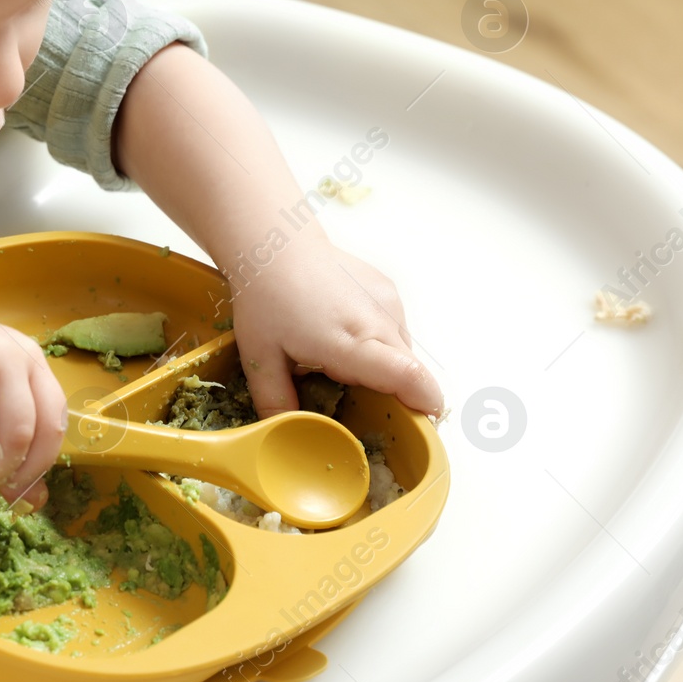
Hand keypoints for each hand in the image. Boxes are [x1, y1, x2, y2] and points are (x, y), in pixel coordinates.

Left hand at [228, 238, 443, 420]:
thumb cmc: (265, 299)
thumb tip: (286, 436)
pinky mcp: (389, 291)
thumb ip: (275, 401)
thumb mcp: (260, 357)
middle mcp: (379, 321)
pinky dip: (377, 344)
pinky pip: (395, 331)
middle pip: (410, 373)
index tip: (419, 427)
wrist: (274, 245)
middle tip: (354, 403)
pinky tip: (341, 335)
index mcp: (351, 341)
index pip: (410, 377)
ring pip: (403, 352)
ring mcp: (388, 302)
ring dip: (381, 368)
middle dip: (393, 396)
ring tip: (336, 361)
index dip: (423, 407)